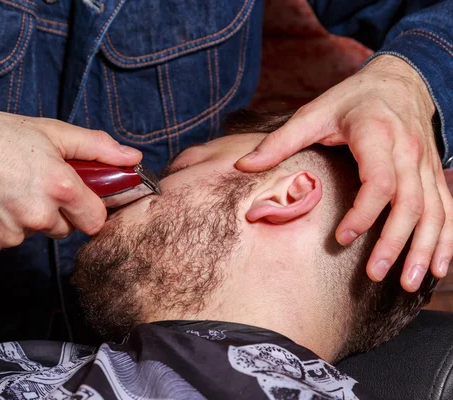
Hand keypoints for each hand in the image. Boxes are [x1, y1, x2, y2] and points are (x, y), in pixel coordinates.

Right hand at [0, 110, 141, 254]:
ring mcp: (13, 233)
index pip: (96, 220)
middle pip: (65, 229)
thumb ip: (97, 147)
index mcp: (61, 187)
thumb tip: (133, 158)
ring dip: (29, 218)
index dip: (88, 207)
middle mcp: (39, 215)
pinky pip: (9, 241)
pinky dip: (4, 227)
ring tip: (9, 189)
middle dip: (57, 212)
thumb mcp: (52, 132)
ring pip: (35, 234)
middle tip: (35, 185)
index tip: (77, 198)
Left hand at [236, 55, 452, 291]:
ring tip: (409, 282)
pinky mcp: (434, 174)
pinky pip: (447, 209)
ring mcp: (426, 164)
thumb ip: (280, 141)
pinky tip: (437, 267)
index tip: (342, 237)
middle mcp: (408, 151)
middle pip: (410, 202)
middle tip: (376, 274)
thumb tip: (242, 165)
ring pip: (433, 211)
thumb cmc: (352, 99)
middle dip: (396, 241)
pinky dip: (445, 239)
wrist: (401, 80)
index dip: (364, 212)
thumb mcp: (313, 113)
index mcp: (375, 135)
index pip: (380, 180)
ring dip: (424, 248)